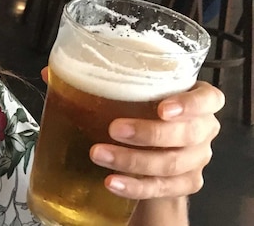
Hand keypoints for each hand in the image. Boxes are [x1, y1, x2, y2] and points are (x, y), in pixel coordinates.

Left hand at [90, 81, 223, 199]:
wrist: (152, 146)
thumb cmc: (142, 108)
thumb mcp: (134, 91)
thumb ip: (110, 82)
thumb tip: (56, 76)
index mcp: (198, 100)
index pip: (207, 100)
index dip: (189, 104)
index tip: (162, 109)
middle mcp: (203, 129)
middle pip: (188, 134)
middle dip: (149, 133)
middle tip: (114, 129)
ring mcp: (197, 159)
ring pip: (172, 163)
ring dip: (133, 160)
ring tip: (99, 154)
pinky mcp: (185, 183)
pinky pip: (162, 188)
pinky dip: (135, 186)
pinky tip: (112, 182)